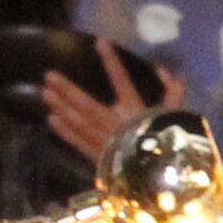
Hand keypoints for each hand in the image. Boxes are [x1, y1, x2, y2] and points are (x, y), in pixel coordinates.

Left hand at [44, 53, 181, 167]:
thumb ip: (175, 93)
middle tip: (49, 75)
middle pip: (86, 103)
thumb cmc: (170, 146)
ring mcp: (103, 140)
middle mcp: (114, 123)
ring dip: (60, 106)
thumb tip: (168, 71)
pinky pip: (77, 142)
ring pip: (77, 122)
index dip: (111, 61)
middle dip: (67, 89)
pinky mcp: (97, 157)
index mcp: (134, 111)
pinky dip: (64, 131)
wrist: (161, 180)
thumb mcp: (178, 118)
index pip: (121, 80)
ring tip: (45, 93)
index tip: (99, 42)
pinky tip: (51, 119)